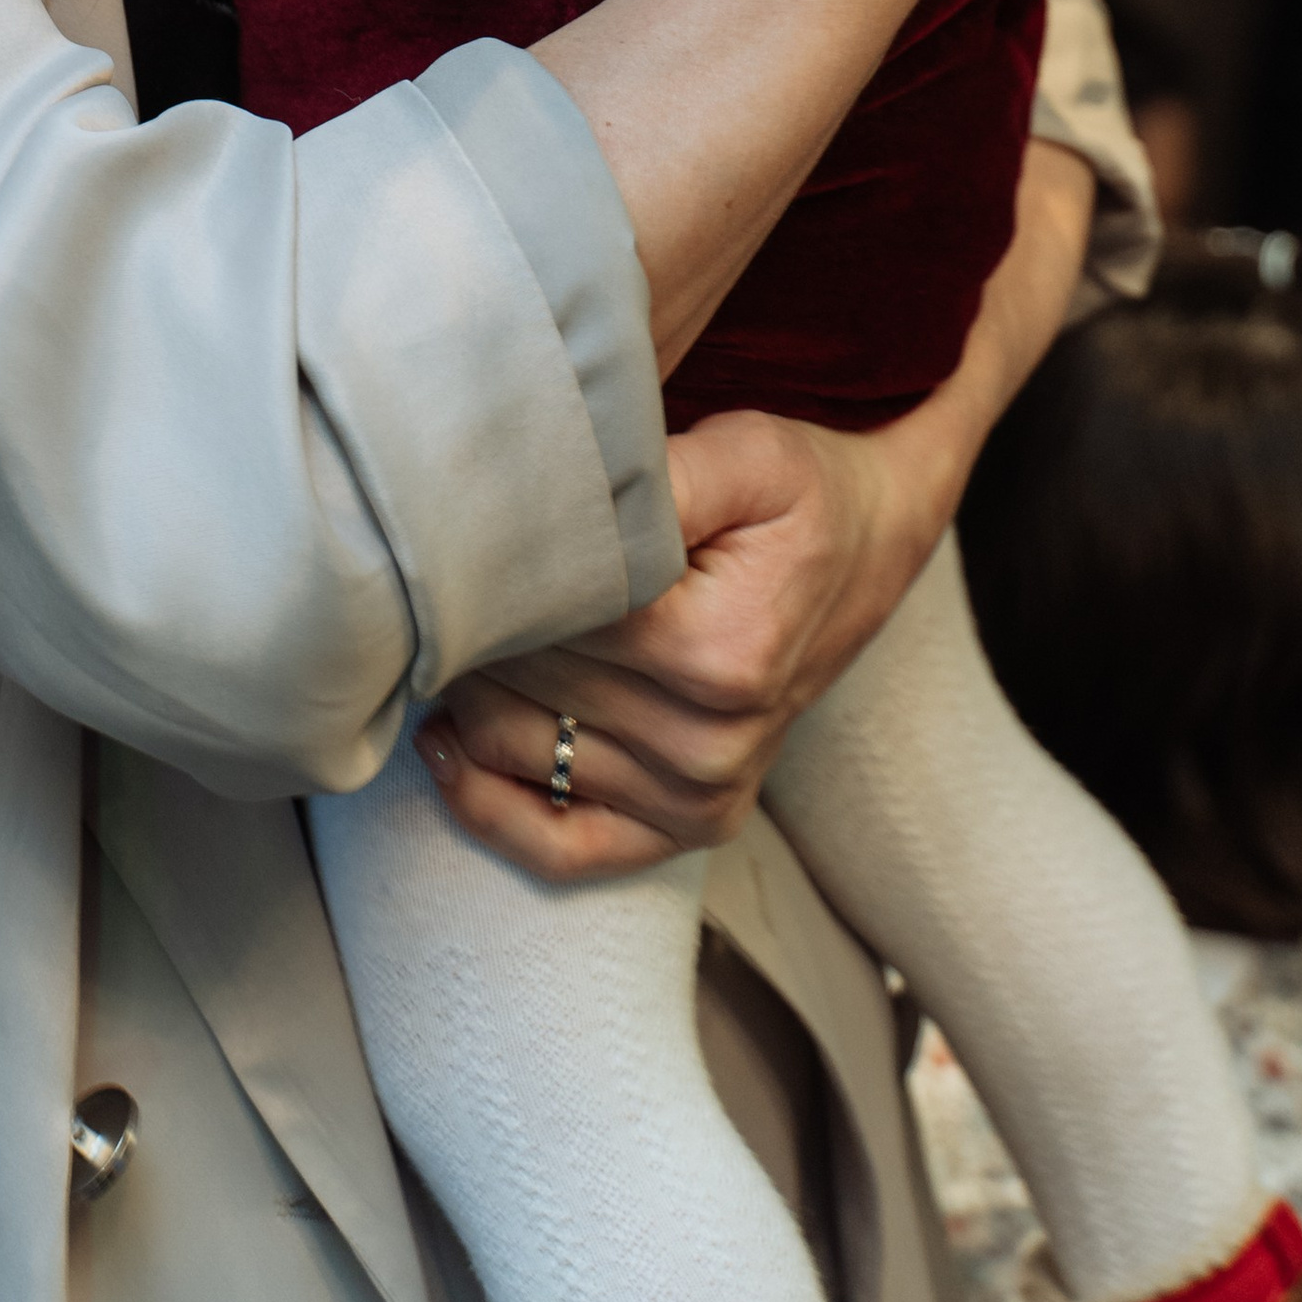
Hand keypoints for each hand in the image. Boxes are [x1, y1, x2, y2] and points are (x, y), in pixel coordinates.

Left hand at [416, 137, 1096, 882]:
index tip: (443, 521)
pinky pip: (560, 848)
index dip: (488, 566)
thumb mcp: (744, 453)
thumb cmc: (800, 490)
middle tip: (430, 562)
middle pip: (521, 680)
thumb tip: (544, 501)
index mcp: (718, 655)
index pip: (545, 616)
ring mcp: (700, 796)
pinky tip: (444, 745)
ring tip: (439, 625)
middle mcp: (709, 746)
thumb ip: (649, 478)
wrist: (871, 547)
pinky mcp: (689, 826)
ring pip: (516, 748)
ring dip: (464, 690)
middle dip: (469, 619)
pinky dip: (487, 805)